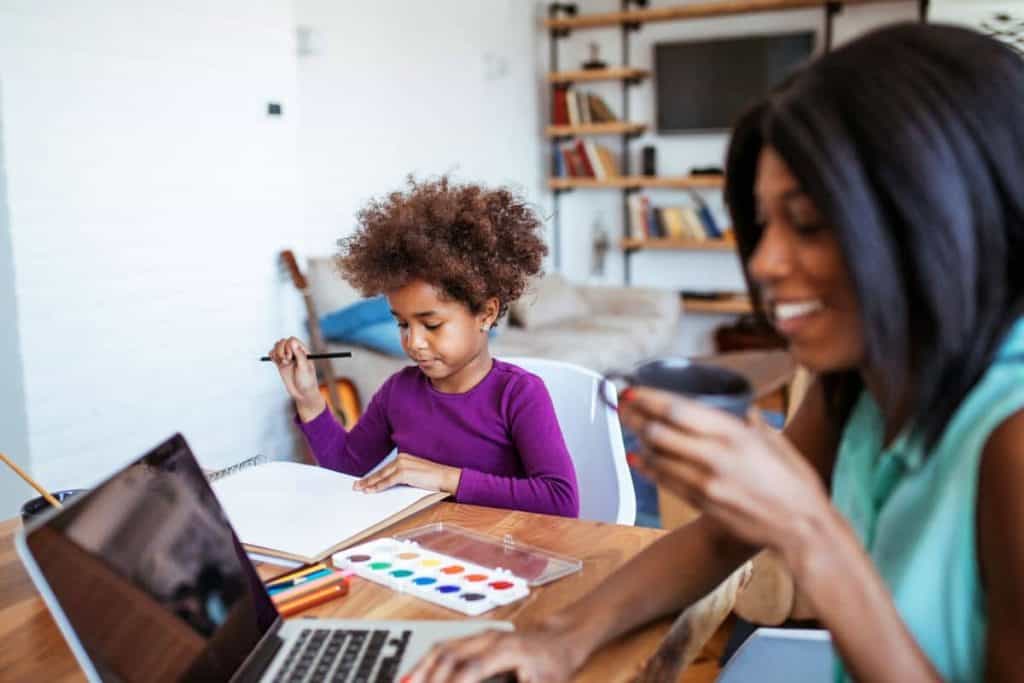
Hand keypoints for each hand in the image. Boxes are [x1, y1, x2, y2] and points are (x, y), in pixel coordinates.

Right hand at [268, 337, 324, 420]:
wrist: (302, 394)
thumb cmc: (307, 381)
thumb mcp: (304, 368)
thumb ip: (299, 354)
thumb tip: (292, 342)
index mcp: (303, 351)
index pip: (292, 340)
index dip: (289, 346)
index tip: (290, 357)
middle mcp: (294, 353)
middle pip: (283, 342)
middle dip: (281, 350)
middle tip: (286, 361)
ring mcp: (287, 358)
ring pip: (277, 346)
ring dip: (277, 353)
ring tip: (283, 363)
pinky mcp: (280, 364)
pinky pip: (273, 354)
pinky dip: (272, 355)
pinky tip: (276, 362)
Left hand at [353, 452, 461, 493]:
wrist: (445, 476)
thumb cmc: (432, 478)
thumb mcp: (414, 476)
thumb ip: (402, 477)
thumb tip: (388, 486)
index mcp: (403, 457)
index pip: (385, 469)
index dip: (373, 476)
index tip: (363, 482)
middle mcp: (401, 458)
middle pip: (380, 472)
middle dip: (367, 480)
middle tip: (356, 486)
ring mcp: (402, 464)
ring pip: (381, 477)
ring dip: (369, 484)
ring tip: (359, 489)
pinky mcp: (404, 472)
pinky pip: (388, 481)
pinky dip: (378, 487)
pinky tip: (370, 491)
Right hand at [406, 627, 578, 682]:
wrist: (559, 640)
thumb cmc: (554, 665)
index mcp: (506, 649)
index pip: (470, 669)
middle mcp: (488, 638)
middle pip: (448, 656)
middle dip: (430, 679)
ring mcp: (480, 636)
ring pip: (441, 649)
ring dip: (421, 670)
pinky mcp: (475, 640)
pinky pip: (444, 648)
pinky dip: (426, 662)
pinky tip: (414, 676)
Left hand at [619, 387, 832, 563]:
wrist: (802, 529)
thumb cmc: (796, 482)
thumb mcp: (777, 441)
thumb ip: (752, 423)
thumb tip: (741, 410)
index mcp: (734, 434)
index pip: (678, 411)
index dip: (649, 399)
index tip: (632, 391)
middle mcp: (715, 456)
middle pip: (659, 432)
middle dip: (636, 418)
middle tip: (622, 408)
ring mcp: (705, 483)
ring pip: (658, 458)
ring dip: (639, 442)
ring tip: (629, 429)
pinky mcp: (702, 504)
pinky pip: (666, 482)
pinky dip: (649, 468)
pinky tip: (638, 459)